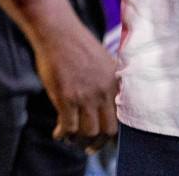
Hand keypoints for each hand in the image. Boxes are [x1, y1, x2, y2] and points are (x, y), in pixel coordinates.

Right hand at [30, 12, 118, 151]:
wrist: (57, 32)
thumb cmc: (77, 44)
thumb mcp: (103, 60)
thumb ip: (108, 81)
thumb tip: (109, 99)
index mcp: (114, 83)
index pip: (121, 119)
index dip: (116, 135)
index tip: (110, 143)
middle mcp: (103, 92)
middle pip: (107, 130)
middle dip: (98, 143)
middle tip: (90, 147)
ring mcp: (84, 96)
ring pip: (88, 132)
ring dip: (79, 139)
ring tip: (72, 139)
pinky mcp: (65, 97)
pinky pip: (68, 126)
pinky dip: (63, 134)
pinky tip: (58, 134)